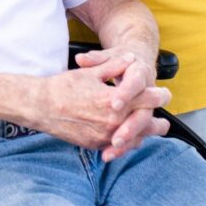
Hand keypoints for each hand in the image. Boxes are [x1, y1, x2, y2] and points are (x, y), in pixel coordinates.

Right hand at [22, 54, 169, 151]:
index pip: (147, 99)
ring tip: (151, 129)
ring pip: (135, 139)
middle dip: (158, 121)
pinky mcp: (96, 145)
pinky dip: (127, 141)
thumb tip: (131, 59)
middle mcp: (112, 122)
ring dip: (144, 133)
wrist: (41, 106)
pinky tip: (129, 136)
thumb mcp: (89, 72)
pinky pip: (119, 146)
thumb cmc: (63, 87)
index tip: (164, 94)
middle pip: (147, 124)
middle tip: (164, 120)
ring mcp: (104, 136)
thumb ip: (114, 66)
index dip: (159, 95)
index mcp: (113, 101)